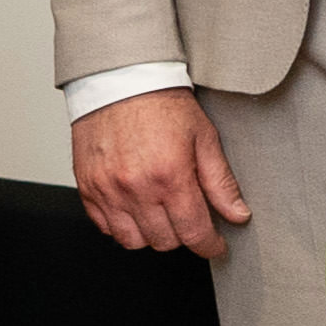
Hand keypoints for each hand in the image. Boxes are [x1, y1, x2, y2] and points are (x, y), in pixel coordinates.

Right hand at [74, 86, 252, 256]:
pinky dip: (122, 225)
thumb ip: (220, 182)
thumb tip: (238, 214)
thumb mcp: (204, 138)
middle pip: (164, 241)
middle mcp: (136, 188)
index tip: (215, 244)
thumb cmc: (162, 104)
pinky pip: (105, 226)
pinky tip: (135, 207)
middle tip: (189, 218)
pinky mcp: (88, 187)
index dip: (209, 245)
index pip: (193, 232)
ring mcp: (107, 190)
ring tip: (161, 214)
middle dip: (182, 235)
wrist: (120, 81)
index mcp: (170, 176)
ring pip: (133, 241)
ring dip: (151, 234)